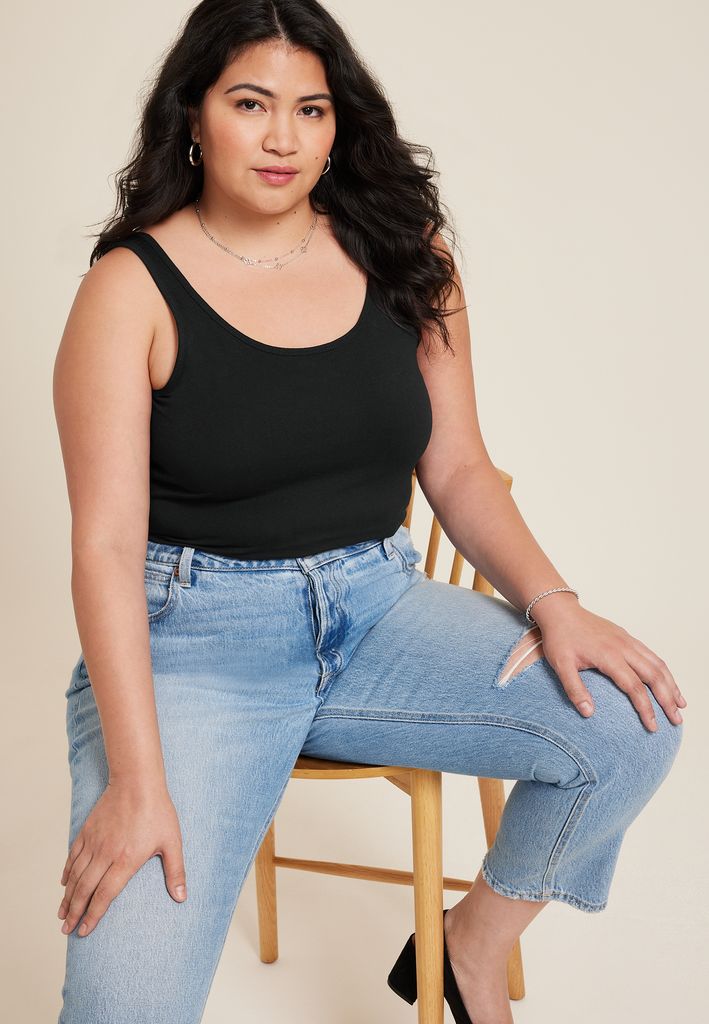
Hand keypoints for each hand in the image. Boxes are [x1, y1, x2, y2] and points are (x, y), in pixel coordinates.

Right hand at [58, 779, 186, 936]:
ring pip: (75, 875)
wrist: (137, 780)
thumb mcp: (172, 842)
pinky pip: (73, 856)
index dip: (93, 915)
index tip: (84, 931)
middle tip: (66, 930)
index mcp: (126, 861)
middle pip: (85, 889)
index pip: (105, 895)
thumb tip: (182, 897)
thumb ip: (176, 871)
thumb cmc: (158, 810)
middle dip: (75, 912)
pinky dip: (67, 872)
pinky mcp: (87, 830)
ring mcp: (94, 842)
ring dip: (67, 896)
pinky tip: (64, 883)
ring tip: (62, 913)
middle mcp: (105, 854)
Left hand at [533, 602, 686, 731]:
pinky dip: (663, 670)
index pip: (634, 687)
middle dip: (668, 699)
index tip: (652, 726)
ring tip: (680, 704)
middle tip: (676, 719)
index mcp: (609, 656)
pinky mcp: (626, 637)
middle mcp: (623, 647)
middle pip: (654, 676)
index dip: (646, 708)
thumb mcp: (561, 665)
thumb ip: (574, 689)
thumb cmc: (560, 637)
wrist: (560, 610)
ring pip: (657, 664)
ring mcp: (627, 640)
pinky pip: (651, 654)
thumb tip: (588, 713)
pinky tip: (667, 681)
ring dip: (671, 684)